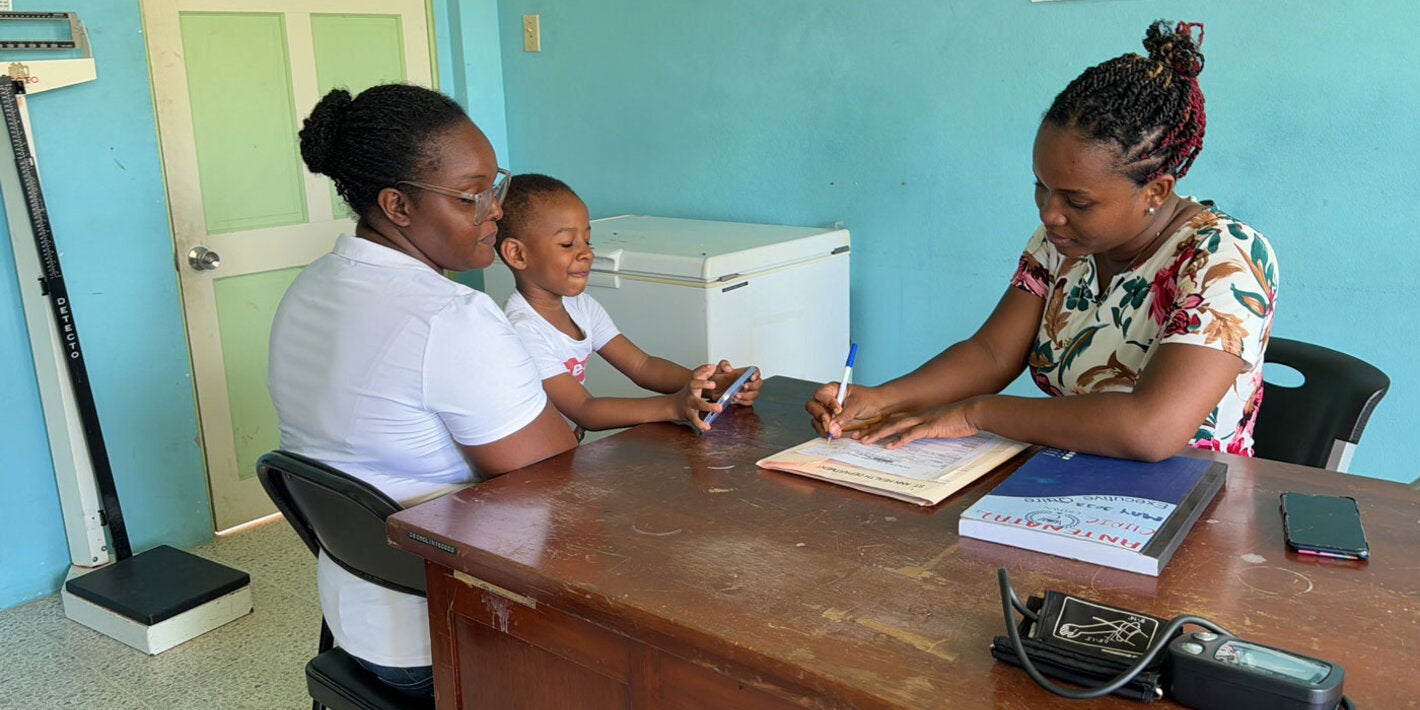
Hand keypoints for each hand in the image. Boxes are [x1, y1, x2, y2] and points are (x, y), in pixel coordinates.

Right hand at [678, 363, 720, 430]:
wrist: (674, 405)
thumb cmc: (690, 392)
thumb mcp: (697, 381)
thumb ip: (706, 374)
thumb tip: (715, 366)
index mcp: (694, 382)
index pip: (697, 373)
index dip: (704, 369)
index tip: (712, 366)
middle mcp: (690, 391)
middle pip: (694, 385)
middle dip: (703, 384)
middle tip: (714, 384)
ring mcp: (689, 403)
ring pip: (698, 403)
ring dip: (708, 406)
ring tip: (719, 408)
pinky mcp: (690, 414)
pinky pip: (695, 419)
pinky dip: (701, 424)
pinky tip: (707, 426)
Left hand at [708, 360, 761, 405]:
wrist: (712, 390)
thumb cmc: (717, 378)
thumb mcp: (718, 369)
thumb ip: (724, 365)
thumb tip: (729, 368)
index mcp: (744, 373)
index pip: (756, 371)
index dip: (756, 374)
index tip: (752, 377)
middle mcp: (748, 382)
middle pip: (758, 384)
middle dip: (752, 386)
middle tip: (743, 387)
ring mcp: (746, 392)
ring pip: (754, 394)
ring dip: (747, 396)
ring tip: (736, 396)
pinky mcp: (744, 400)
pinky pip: (749, 402)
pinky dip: (743, 402)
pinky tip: (735, 400)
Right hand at [806, 382, 887, 439]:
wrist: (880, 409)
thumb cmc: (870, 400)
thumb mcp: (857, 405)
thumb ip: (844, 416)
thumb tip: (832, 426)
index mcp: (833, 390)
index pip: (821, 395)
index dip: (827, 402)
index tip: (838, 410)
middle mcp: (828, 401)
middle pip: (813, 407)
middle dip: (821, 416)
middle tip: (830, 423)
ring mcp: (829, 414)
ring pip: (816, 420)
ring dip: (823, 428)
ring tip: (836, 432)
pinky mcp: (832, 425)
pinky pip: (823, 430)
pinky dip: (827, 434)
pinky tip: (836, 435)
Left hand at [857, 398, 981, 448]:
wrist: (973, 411)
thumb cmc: (958, 419)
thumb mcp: (939, 424)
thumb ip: (927, 430)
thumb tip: (919, 437)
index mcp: (917, 416)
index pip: (891, 421)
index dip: (876, 426)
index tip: (862, 433)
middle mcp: (916, 416)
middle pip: (887, 422)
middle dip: (870, 429)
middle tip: (854, 436)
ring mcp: (923, 420)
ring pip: (894, 426)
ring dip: (878, 433)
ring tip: (864, 440)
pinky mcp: (931, 426)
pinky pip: (912, 434)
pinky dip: (900, 440)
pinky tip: (890, 446)